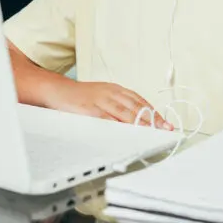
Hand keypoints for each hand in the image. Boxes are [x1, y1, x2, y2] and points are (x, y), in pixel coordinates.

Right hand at [48, 80, 173, 129]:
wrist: (58, 90)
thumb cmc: (81, 96)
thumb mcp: (103, 95)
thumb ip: (119, 106)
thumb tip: (137, 119)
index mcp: (116, 89)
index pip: (140, 101)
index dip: (154, 112)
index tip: (165, 122)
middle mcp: (111, 93)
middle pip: (136, 106)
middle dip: (152, 119)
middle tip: (165, 128)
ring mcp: (100, 101)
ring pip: (125, 113)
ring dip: (140, 123)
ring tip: (152, 132)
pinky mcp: (90, 110)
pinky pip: (107, 119)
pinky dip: (119, 126)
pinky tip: (127, 133)